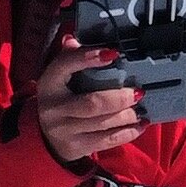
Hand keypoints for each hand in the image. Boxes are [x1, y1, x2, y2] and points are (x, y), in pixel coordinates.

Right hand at [32, 39, 143, 161]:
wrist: (44, 138)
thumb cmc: (58, 100)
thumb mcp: (57, 79)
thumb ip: (68, 59)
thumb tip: (73, 39)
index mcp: (49, 84)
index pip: (64, 66)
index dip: (87, 58)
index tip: (113, 53)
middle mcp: (55, 109)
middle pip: (92, 103)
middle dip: (119, 97)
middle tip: (138, 92)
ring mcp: (66, 131)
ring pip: (103, 124)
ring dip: (127, 116)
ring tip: (140, 108)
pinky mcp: (78, 147)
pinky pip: (108, 141)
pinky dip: (128, 132)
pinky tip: (141, 124)